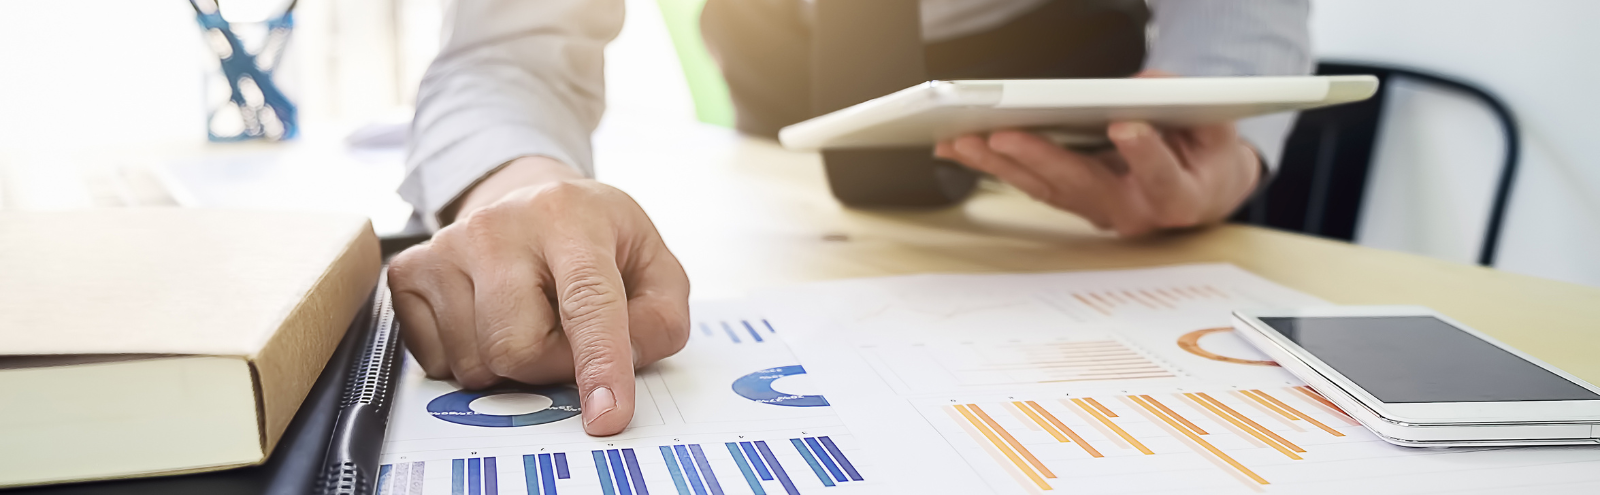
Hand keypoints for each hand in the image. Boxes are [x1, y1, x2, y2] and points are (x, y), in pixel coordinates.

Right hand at [388, 156, 689, 435]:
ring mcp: (445, 247)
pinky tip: (487, 318)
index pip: (587, 301)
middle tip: (566, 338)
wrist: (527, 199)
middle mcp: (499, 227)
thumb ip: (659, 321)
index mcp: (570, 217)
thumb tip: (621, 369)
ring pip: (477, 365)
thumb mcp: (653, 267)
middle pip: (519, 349)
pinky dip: (472, 360)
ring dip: (511, 367)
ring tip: (527, 317)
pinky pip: (439, 365)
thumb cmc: (594, 241)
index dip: (600, 363)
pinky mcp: (409, 274)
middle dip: (551, 369)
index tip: (608, 416)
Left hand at [935, 122, 1260, 236]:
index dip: (1145, 153)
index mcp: (1177, 196)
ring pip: (1045, 189)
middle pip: (1081, 185)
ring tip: (961, 141)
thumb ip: (1192, 108)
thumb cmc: (1208, 157)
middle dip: (1039, 157)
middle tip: (1002, 134)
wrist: (1202, 192)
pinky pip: (1031, 185)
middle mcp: (1131, 212)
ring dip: (999, 165)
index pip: (1160, 176)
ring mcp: (1097, 210)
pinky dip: (995, 165)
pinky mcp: (1072, 202)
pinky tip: (963, 148)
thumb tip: (1146, 86)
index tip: (1127, 126)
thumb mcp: (1217, 127)